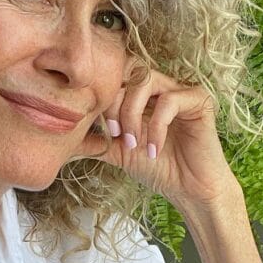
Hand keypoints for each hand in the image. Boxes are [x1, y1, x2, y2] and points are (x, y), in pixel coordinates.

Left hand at [82, 64, 238, 210]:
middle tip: (116, 134)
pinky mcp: (199, 100)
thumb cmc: (158, 168)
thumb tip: (63, 141)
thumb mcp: (119, 152)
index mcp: (143, 93)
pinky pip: (169, 101)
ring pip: (146, 81)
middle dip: (115, 103)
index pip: (117, 75)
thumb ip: (95, 141)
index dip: (104, 98)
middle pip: (129, 72)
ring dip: (133, 114)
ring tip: (133, 143)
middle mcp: (162, 86)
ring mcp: (181, 90)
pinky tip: (154, 149)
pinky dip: (155, 127)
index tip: (104, 130)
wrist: (189, 190)